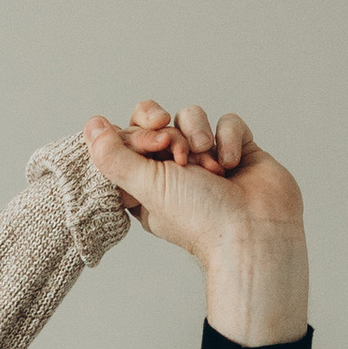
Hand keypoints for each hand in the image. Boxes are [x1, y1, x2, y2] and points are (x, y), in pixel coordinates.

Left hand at [84, 100, 306, 345]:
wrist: (256, 231)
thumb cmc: (200, 219)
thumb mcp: (147, 187)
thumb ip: (115, 156)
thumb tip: (92, 125)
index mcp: (145, 185)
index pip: (128, 140)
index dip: (137, 134)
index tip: (152, 145)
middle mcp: (174, 171)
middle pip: (157, 123)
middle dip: (168, 133)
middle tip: (178, 150)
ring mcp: (207, 158)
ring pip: (191, 117)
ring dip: (199, 136)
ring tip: (211, 167)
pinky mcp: (237, 150)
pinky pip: (226, 122)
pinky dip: (229, 139)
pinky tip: (232, 165)